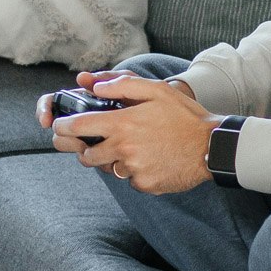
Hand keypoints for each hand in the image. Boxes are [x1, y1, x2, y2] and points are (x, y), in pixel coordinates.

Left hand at [48, 72, 217, 194]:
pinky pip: (129, 180)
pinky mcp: (145, 185)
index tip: (59, 126)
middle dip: (85, 149)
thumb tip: (94, 86)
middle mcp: (124, 149)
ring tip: (131, 148)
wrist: (211, 147)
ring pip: (108, 168)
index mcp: (123, 124)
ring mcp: (134, 170)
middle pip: (87, 155)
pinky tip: (150, 160)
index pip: (79, 127)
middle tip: (93, 143)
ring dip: (111, 160)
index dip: (63, 126)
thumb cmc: (184, 115)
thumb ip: (123, 85)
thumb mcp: (156, 90)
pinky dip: (134, 172)